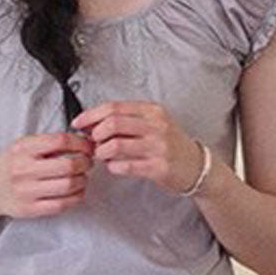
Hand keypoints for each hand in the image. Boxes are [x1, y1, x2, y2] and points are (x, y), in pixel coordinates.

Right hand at [0, 129, 94, 218]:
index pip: (60, 141)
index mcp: (23, 149)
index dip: (80, 144)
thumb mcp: (23, 146)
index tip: (88, 147)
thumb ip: (48, 143)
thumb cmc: (10, 165)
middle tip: (88, 163)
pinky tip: (77, 192)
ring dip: (83, 181)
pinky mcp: (30, 209)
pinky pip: (62, 204)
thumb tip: (81, 142)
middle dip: (85, 163)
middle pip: (68, 165)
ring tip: (82, 177)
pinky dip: (76, 197)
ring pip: (68, 186)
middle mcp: (24, 169)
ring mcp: (27, 191)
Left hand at [69, 99, 202, 194]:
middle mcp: (156, 125)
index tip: (79, 123)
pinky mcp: (159, 167)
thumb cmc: (171, 146)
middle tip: (92, 143)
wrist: (197, 166)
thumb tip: (94, 123)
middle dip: (95, 134)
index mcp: (152, 111)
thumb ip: (127, 121)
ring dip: (102, 151)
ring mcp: (158, 146)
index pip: (114, 107)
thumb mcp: (153, 124)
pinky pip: (126, 165)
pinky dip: (113, 166)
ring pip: (117, 144)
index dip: (91, 115)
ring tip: (102, 156)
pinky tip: (113, 166)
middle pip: (113, 123)